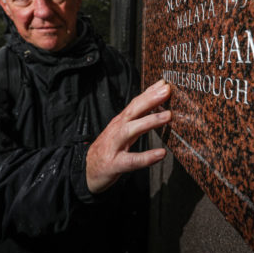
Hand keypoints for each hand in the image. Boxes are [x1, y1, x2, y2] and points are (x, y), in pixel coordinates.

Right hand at [86, 79, 170, 193]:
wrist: (86, 169)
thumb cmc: (108, 148)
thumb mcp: (121, 130)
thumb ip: (137, 118)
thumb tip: (156, 103)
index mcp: (120, 122)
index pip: (135, 103)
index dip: (149, 92)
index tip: (164, 82)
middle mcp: (117, 130)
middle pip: (133, 111)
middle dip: (150, 100)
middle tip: (167, 90)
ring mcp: (114, 146)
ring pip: (131, 130)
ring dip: (149, 121)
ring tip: (168, 116)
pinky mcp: (115, 164)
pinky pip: (132, 160)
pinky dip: (146, 157)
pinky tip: (161, 154)